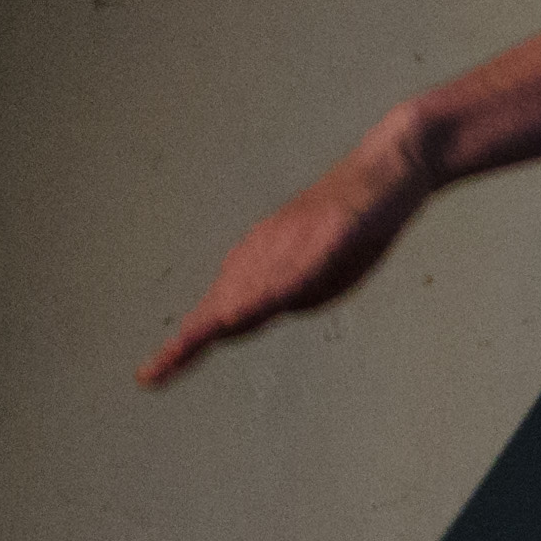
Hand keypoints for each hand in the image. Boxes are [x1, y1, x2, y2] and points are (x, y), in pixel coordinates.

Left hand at [139, 152, 426, 386]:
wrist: (391, 165)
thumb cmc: (359, 220)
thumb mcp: (328, 273)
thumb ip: (296, 295)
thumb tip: (263, 310)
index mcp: (263, 263)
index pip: (219, 312)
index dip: (186, 346)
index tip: (152, 374)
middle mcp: (266, 250)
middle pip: (221, 304)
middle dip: (187, 342)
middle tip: (150, 375)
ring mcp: (293, 240)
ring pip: (246, 289)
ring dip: (212, 323)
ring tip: (178, 352)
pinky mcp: (324, 232)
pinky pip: (291, 271)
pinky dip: (262, 296)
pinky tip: (241, 315)